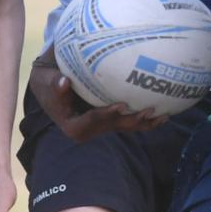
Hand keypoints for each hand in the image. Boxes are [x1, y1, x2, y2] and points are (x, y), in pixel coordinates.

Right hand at [29, 57, 166, 142]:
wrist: (50, 85)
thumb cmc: (48, 81)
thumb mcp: (47, 81)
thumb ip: (54, 84)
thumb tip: (63, 83)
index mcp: (72, 125)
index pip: (90, 122)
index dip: (105, 115)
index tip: (120, 105)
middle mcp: (88, 130)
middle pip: (112, 127)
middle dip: (131, 120)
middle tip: (148, 111)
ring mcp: (100, 127)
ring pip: (123, 127)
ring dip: (143, 123)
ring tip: (163, 116)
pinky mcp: (108, 121)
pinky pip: (127, 121)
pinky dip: (144, 119)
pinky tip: (163, 114)